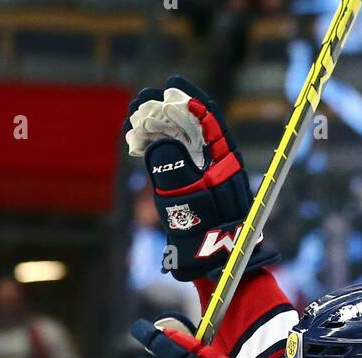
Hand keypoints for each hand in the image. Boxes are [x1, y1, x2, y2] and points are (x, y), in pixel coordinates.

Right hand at [124, 77, 276, 282]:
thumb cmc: (209, 237)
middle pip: (190, 128)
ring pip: (178, 144)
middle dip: (166, 110)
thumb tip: (155, 144)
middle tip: (142, 99)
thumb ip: (172, 172)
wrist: (212, 268)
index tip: (171, 85)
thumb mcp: (190, 201)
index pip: (209, 119)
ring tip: (135, 116)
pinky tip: (138, 140)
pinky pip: (170, 162)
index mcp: (226, 162)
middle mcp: (214, 166)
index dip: (190, 99)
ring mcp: (199, 178)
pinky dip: (154, 149)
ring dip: (157, 128)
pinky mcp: (185, 190)